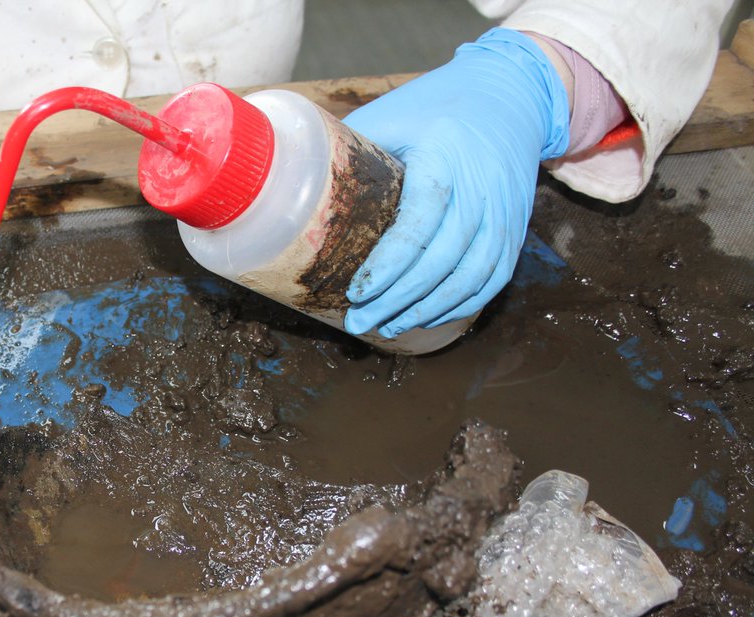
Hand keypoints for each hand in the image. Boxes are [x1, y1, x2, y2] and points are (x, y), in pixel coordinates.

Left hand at [342, 29, 568, 338]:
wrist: (511, 92)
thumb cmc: (435, 104)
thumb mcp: (390, 115)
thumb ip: (352, 153)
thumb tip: (297, 190)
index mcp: (444, 157)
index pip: (418, 224)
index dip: (387, 267)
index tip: (356, 292)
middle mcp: (481, 188)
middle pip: (441, 260)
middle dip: (398, 300)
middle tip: (360, 321)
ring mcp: (505, 211)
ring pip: (470, 277)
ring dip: (427, 310)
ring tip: (388, 327)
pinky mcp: (516, 226)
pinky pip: (493, 278)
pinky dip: (460, 304)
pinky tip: (427, 317)